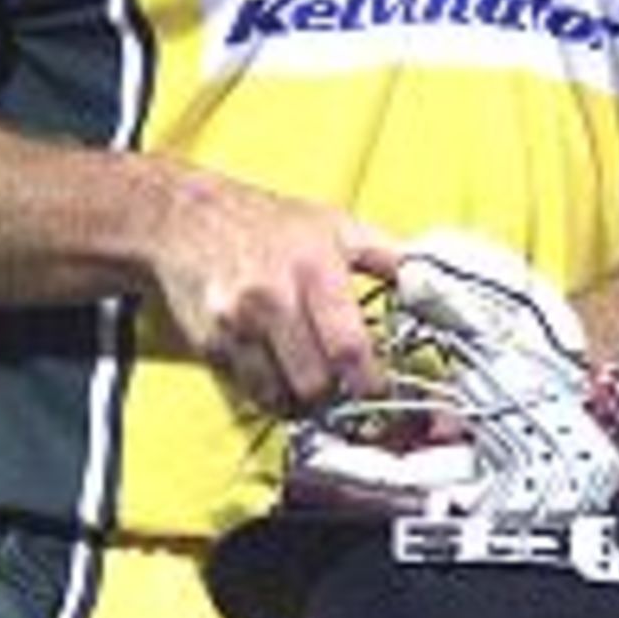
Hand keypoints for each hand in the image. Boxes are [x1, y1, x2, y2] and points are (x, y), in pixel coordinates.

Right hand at [139, 161, 399, 414]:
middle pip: (315, 382)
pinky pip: (249, 389)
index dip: (369, 380)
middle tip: (345, 387)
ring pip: (281, 395)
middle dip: (335, 394)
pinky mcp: (210, 344)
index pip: (348, 346)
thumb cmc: (269, 222)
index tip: (378, 388)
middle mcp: (272, 297)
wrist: (186, 218)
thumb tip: (432, 282)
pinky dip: (269, 390)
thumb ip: (387, 255)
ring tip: (311, 380)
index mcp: (314, 268)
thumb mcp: (335, 224)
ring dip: (301, 399)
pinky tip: (278, 368)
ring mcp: (236, 324)